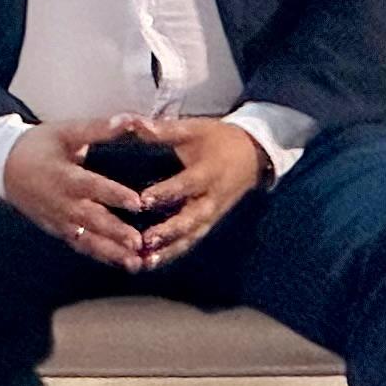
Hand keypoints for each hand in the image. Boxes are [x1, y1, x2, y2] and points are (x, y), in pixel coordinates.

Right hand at [0, 120, 159, 271]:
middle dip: (115, 232)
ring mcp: (60, 219)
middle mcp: (62, 202)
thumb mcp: (65, 131)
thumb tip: (130, 120)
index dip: (114, 195)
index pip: (92, 186)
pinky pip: (82, 246)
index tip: (137, 202)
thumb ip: (98, 128)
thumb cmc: (38, 146)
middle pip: (92, 219)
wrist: (3, 166)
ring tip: (135, 263)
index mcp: (64, 175)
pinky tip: (124, 264)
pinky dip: (102, 256)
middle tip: (139, 242)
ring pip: (88, 239)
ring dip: (112, 252)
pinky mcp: (59, 230)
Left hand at [126, 113, 268, 265]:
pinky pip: (192, 241)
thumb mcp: (194, 129)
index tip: (144, 201)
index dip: (167, 193)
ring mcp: (212, 214)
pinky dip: (173, 253)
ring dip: (169, 250)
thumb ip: (163, 130)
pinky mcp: (208, 223)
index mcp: (209, 172)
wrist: (253, 155)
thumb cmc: (217, 138)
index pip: (187, 184)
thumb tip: (133, 122)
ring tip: (145, 262)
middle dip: (169, 231)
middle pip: (191, 218)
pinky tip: (151, 264)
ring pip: (191, 236)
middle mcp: (212, 198)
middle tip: (144, 241)